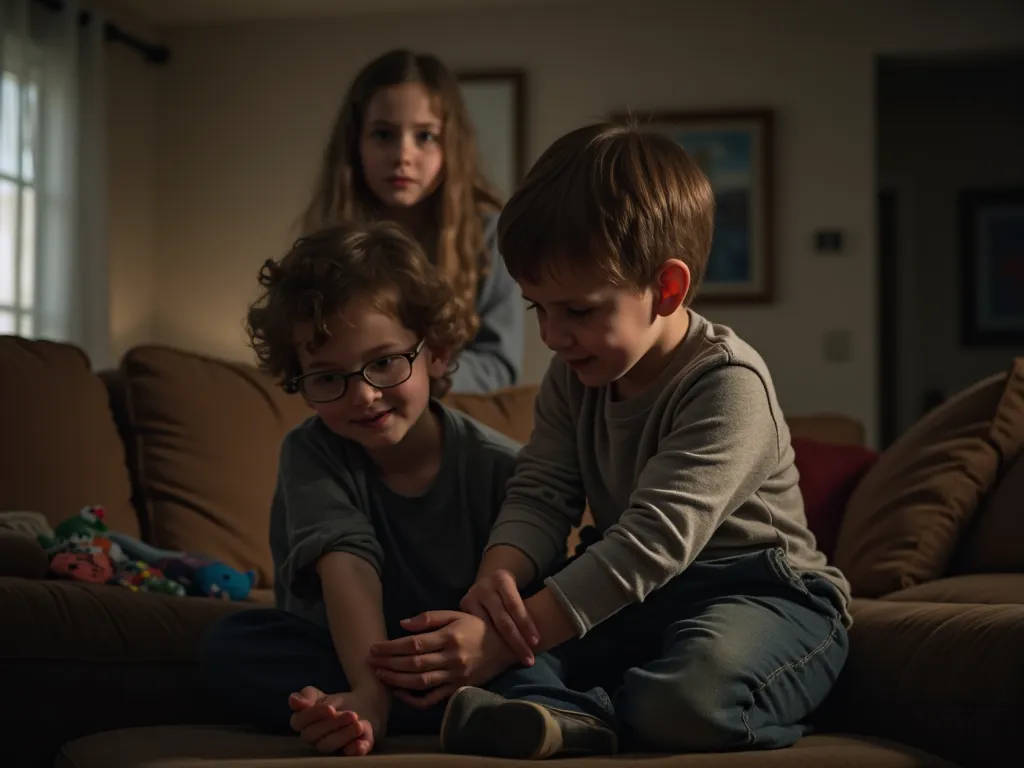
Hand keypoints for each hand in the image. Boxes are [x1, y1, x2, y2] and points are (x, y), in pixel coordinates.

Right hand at [288, 685, 388, 755]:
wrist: (362, 705)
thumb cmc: (335, 703)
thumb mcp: (320, 695)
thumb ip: (307, 696)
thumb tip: (293, 700)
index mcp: (303, 724)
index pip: (299, 721)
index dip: (314, 715)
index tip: (330, 708)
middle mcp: (314, 739)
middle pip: (315, 735)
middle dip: (334, 723)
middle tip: (351, 714)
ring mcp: (331, 747)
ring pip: (329, 746)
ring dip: (345, 735)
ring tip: (358, 724)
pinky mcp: (349, 751)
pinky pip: (349, 754)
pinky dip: (354, 750)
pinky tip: (360, 744)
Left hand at [367, 610, 516, 708]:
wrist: (504, 646)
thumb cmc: (476, 627)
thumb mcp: (455, 615)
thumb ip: (429, 618)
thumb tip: (402, 624)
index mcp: (450, 637)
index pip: (414, 644)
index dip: (391, 647)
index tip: (374, 647)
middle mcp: (452, 658)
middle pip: (414, 664)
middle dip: (388, 664)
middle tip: (370, 662)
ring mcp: (455, 676)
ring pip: (420, 682)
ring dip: (396, 680)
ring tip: (379, 675)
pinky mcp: (457, 689)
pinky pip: (433, 698)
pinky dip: (415, 699)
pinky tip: (400, 693)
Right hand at [460, 569, 538, 665]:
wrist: (487, 582)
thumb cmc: (507, 592)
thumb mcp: (515, 590)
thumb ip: (524, 607)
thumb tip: (538, 637)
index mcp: (502, 579)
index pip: (515, 605)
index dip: (526, 624)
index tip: (536, 642)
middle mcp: (484, 587)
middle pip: (502, 619)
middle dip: (517, 641)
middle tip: (529, 659)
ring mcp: (471, 598)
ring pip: (488, 628)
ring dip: (501, 646)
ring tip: (513, 661)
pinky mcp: (462, 608)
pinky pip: (475, 630)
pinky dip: (487, 643)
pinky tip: (495, 656)